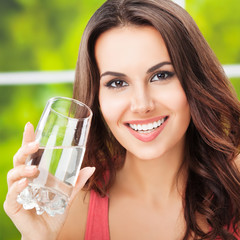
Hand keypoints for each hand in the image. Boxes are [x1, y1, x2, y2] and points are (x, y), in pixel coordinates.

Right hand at [4, 122, 94, 239]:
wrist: (47, 233)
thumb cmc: (54, 211)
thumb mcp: (68, 194)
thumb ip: (77, 181)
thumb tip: (92, 168)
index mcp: (36, 174)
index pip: (30, 154)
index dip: (28, 139)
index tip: (30, 125)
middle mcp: (24, 180)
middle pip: (19, 160)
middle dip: (24, 150)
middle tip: (35, 145)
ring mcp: (17, 192)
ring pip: (12, 175)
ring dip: (22, 170)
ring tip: (34, 170)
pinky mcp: (13, 206)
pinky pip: (12, 195)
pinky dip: (17, 188)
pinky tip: (25, 183)